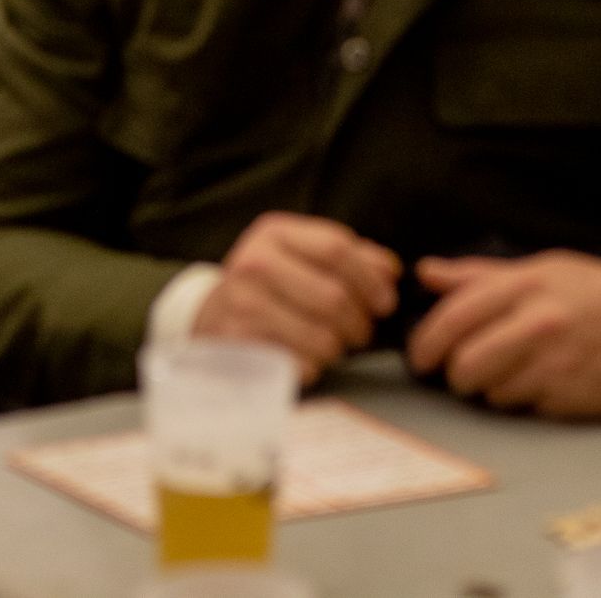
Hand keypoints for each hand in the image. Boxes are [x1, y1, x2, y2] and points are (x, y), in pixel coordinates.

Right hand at [191, 212, 399, 383]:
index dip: (370, 278)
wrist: (210, 315)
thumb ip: (347, 258)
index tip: (386, 303)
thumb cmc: (268, 286)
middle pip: (334, 296)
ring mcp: (244, 302)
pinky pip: (302, 364)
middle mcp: (255, 261)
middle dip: (359, 323)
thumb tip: (390, 271)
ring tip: (329, 344)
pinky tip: (303, 357)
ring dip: (337, 348)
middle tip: (359, 332)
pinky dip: (313, 367)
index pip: (336, 248)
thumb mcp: (300, 257)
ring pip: (323, 336)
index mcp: (274, 232)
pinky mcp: (241, 343)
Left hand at [407, 251, 600, 417]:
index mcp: (525, 285)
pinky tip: (540, 383)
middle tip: (458, 373)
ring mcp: (556, 365)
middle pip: (466, 364)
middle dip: (454, 374)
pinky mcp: (573, 399)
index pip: (455, 316)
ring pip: (493, 392)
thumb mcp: (540, 268)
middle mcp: (538, 323)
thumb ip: (479, 275)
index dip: (427, 341)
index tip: (420, 356)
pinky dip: (524, 401)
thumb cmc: (596, 292)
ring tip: (507, 373)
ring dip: (490, 389)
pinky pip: (526, 408)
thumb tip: (425, 273)